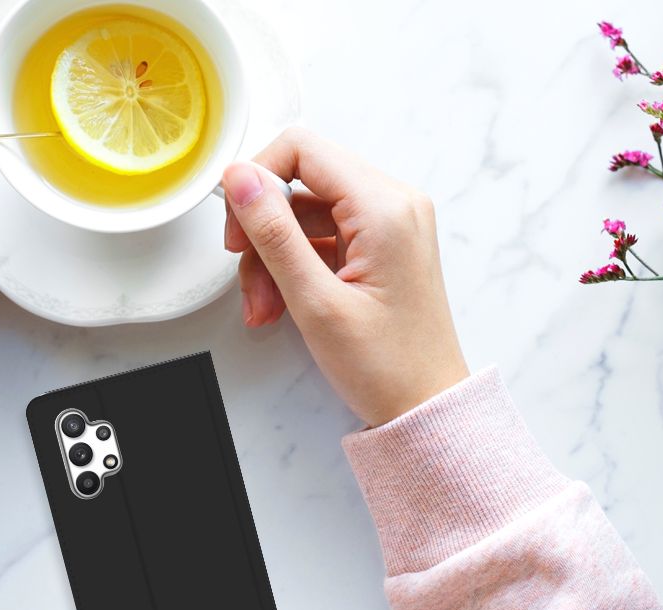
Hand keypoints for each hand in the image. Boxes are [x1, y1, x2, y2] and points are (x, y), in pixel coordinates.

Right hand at [222, 128, 467, 426]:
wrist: (426, 407)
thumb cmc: (387, 366)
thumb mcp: (315, 301)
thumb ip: (274, 233)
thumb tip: (240, 178)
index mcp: (385, 207)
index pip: (302, 149)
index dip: (257, 179)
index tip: (237, 224)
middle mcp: (393, 204)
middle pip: (301, 182)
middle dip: (263, 230)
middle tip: (247, 276)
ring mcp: (389, 224)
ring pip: (305, 214)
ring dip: (274, 257)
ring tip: (265, 307)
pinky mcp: (381, 245)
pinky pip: (322, 237)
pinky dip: (294, 267)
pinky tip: (282, 305)